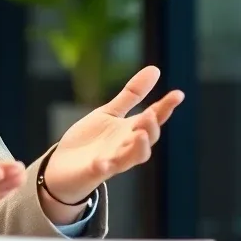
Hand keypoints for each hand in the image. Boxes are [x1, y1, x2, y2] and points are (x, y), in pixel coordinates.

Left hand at [38, 67, 182, 222]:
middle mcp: (125, 147)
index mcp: (130, 131)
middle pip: (146, 140)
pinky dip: (103, 166)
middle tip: (151, 114)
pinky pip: (101, 171)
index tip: (178, 94)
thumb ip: (132, 94)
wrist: (63, 166)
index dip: (166, 107)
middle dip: (150, 128)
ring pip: (130, 158)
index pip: (153, 119)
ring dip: (138, 148)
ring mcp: (111, 161)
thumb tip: (155, 69)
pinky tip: (102, 162)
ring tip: (140, 134)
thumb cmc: (91, 140)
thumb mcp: (110, 112)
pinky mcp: (93, 172)